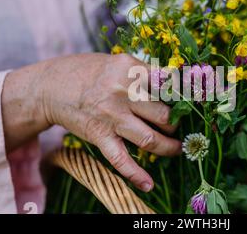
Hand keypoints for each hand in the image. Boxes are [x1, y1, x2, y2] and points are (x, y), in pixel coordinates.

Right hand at [2, 53, 180, 191]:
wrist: (51, 86)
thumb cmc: (91, 72)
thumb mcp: (120, 62)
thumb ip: (146, 73)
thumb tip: (178, 84)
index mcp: (131, 69)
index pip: (169, 85)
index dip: (186, 96)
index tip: (195, 102)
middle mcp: (122, 92)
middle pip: (164, 115)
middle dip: (176, 124)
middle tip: (179, 125)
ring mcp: (111, 116)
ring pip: (150, 139)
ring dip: (169, 147)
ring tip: (177, 148)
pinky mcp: (99, 135)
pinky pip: (121, 159)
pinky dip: (136, 175)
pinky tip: (149, 184)